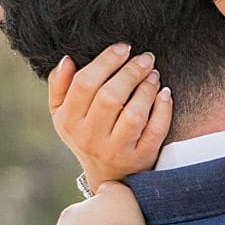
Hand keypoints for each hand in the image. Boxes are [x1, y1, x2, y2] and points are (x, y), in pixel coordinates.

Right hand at [48, 44, 172, 190]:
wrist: (107, 176)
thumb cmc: (86, 133)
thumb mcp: (64, 113)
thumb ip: (60, 85)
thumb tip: (67, 60)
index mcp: (68, 121)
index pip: (84, 84)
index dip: (106, 61)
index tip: (123, 47)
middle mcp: (90, 137)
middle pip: (110, 97)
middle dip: (131, 72)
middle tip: (145, 58)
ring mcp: (116, 151)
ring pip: (134, 114)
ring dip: (146, 89)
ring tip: (153, 74)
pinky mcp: (140, 159)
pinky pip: (155, 131)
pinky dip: (163, 110)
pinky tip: (165, 94)